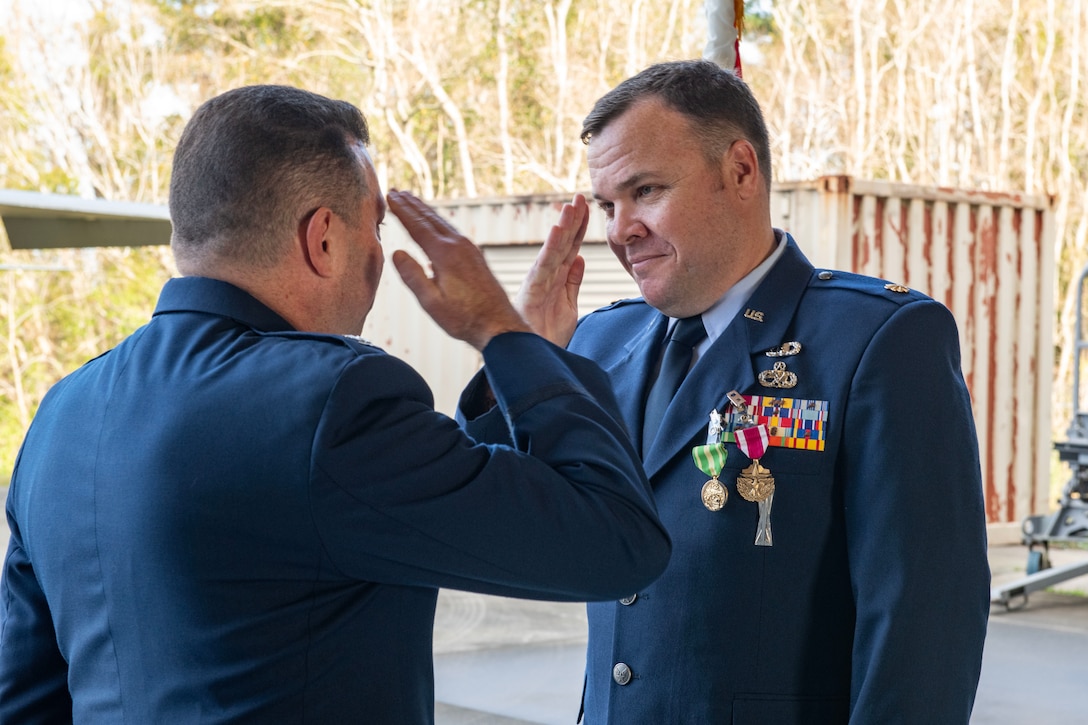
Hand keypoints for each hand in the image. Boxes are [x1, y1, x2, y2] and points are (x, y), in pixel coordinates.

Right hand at [389, 190, 530, 350]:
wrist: (498, 324)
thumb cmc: (464, 318)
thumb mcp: (431, 302)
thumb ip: (412, 276)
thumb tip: (396, 252)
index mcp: (445, 254)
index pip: (417, 226)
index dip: (402, 210)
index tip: (389, 196)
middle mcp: (459, 245)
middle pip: (431, 218)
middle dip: (412, 204)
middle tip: (397, 192)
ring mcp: (470, 250)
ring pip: (443, 224)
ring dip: (426, 211)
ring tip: (414, 201)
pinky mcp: (476, 257)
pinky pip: (453, 232)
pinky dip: (439, 223)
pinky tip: (437, 228)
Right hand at [514, 194, 587, 346]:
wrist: (533, 357)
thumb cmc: (546, 334)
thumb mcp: (568, 305)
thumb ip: (573, 282)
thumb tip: (580, 258)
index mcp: (556, 278)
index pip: (570, 248)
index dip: (580, 228)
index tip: (589, 207)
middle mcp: (547, 276)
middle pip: (564, 243)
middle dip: (573, 219)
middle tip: (581, 196)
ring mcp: (539, 281)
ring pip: (554, 249)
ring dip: (564, 226)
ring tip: (572, 205)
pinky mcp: (532, 290)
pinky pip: (544, 265)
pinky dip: (551, 246)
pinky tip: (559, 229)